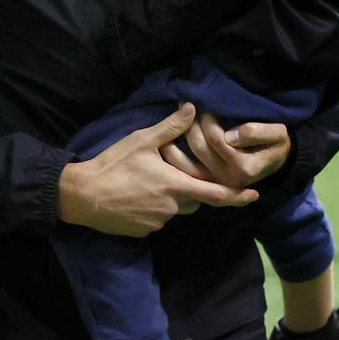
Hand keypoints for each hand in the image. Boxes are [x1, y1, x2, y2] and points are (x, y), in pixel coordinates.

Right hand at [57, 103, 256, 237]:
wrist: (83, 196)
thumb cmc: (114, 164)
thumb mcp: (142, 140)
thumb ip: (170, 127)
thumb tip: (192, 107)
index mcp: (175, 185)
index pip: (215, 194)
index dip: (237, 196)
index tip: (255, 195)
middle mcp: (171, 208)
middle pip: (193, 200)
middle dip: (190, 188)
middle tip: (171, 171)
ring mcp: (157, 222)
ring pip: (174, 209)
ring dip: (169, 197)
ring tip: (146, 180)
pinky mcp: (143, 232)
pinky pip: (157, 218)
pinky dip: (153, 207)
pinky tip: (135, 193)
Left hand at [161, 112, 290, 194]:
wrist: (275, 161)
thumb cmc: (276, 143)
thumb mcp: (277, 133)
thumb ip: (256, 132)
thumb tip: (231, 135)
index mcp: (244, 167)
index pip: (216, 138)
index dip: (207, 119)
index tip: (202, 102)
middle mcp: (227, 178)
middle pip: (199, 146)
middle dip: (191, 122)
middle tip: (185, 102)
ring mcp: (216, 183)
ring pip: (186, 161)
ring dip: (175, 138)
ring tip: (172, 117)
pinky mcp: (207, 184)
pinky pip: (183, 171)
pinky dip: (172, 156)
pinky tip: (165, 139)